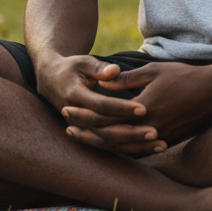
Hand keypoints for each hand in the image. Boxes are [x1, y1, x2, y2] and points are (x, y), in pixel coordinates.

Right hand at [36, 53, 161, 156]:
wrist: (51, 80)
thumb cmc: (72, 68)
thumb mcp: (83, 62)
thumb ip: (99, 67)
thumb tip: (115, 71)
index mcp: (74, 96)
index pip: (100, 106)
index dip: (121, 108)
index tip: (143, 108)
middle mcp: (75, 117)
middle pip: (105, 131)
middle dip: (131, 132)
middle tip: (155, 132)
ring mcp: (80, 129)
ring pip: (108, 143)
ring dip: (135, 146)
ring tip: (160, 144)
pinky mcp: (87, 135)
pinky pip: (109, 145)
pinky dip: (130, 148)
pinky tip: (151, 148)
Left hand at [64, 61, 211, 150]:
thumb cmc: (183, 76)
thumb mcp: (152, 71)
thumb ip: (126, 80)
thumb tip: (101, 83)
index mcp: (142, 109)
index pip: (104, 117)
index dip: (83, 116)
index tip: (67, 111)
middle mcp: (149, 128)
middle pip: (109, 137)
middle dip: (86, 133)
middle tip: (67, 129)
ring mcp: (159, 139)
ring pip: (122, 149)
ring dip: (101, 144)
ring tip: (84, 139)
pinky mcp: (167, 142)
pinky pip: (138, 151)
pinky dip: (121, 149)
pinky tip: (110, 146)